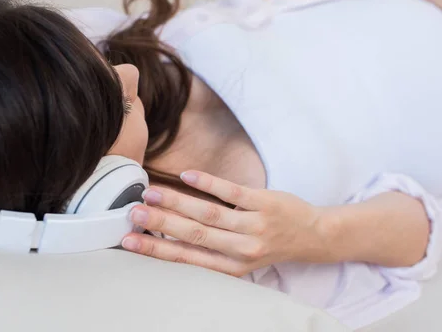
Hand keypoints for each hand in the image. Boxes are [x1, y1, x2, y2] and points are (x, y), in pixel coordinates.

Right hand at [121, 171, 325, 276]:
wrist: (312, 236)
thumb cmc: (269, 244)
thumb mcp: (240, 257)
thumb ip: (210, 248)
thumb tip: (169, 232)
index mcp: (230, 266)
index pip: (187, 258)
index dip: (156, 249)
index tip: (129, 240)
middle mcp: (241, 250)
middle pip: (193, 235)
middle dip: (160, 224)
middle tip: (132, 213)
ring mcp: (254, 226)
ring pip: (209, 214)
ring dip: (177, 202)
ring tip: (151, 192)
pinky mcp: (265, 203)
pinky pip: (232, 192)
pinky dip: (208, 183)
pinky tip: (187, 175)